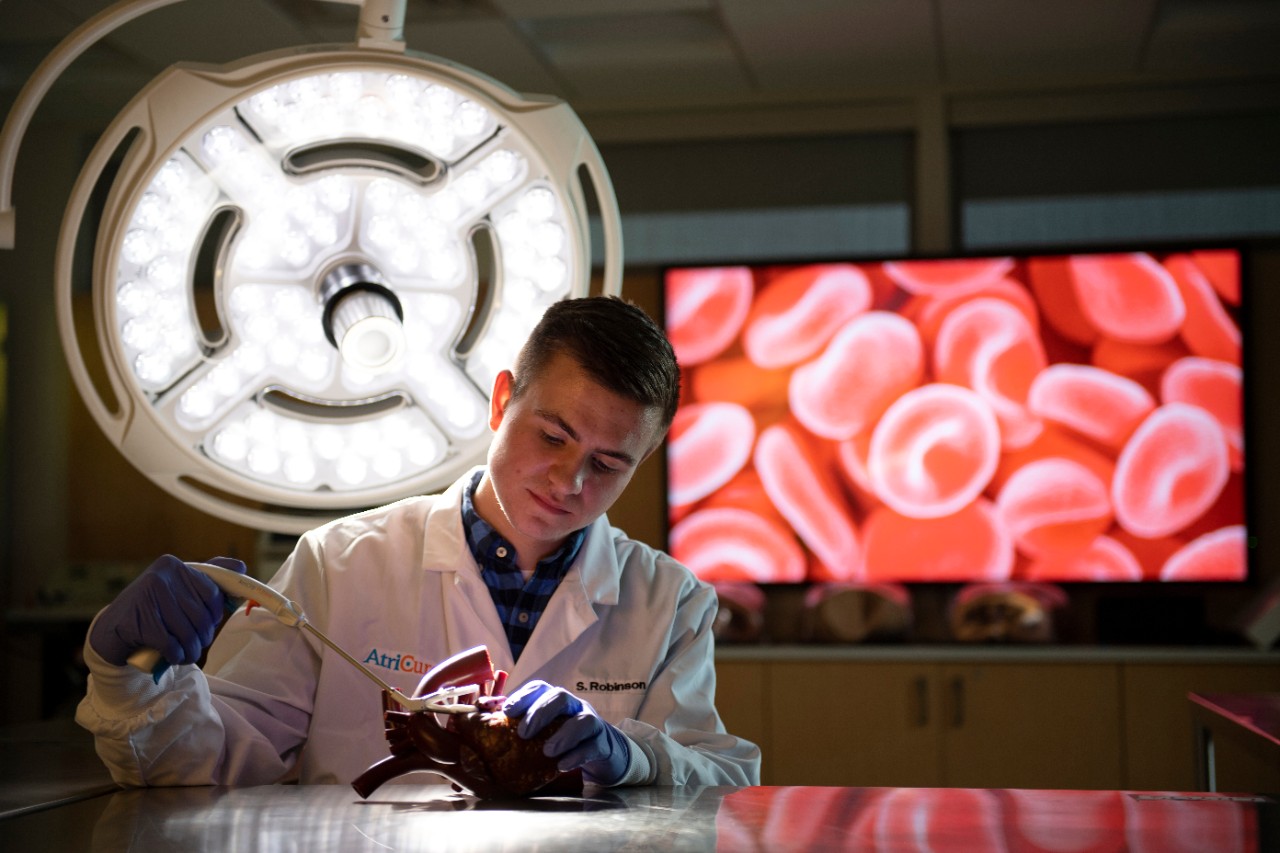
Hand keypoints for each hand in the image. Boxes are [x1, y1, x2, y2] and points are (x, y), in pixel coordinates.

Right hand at [89, 555, 245, 667]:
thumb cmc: (154, 609)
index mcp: (173, 565)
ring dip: (192, 650)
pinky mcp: (138, 622)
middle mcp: (160, 576)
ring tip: (189, 654)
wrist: (113, 629)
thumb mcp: (178, 588)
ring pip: (187, 632)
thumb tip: (241, 567)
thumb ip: (208, 577)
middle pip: (200, 615)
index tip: (207, 624)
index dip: (214, 614)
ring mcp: (146, 598)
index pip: (212, 593)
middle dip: (203, 636)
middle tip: (198, 645)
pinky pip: (170, 644)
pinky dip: (177, 656)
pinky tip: (175, 657)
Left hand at [503, 681, 630, 785]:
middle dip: (540, 713)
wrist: (602, 753)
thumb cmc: (564, 740)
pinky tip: (562, 766)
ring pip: (583, 721)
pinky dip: (577, 755)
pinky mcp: (603, 744)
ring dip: (564, 735)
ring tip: (547, 751)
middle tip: (523, 733)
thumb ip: (522, 729)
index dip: (523, 696)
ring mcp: (592, 724)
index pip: (540, 688)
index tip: (507, 711)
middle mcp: (574, 707)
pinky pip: (593, 746)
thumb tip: (488, 727)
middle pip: (560, 697)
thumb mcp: (544, 732)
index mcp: (556, 701)